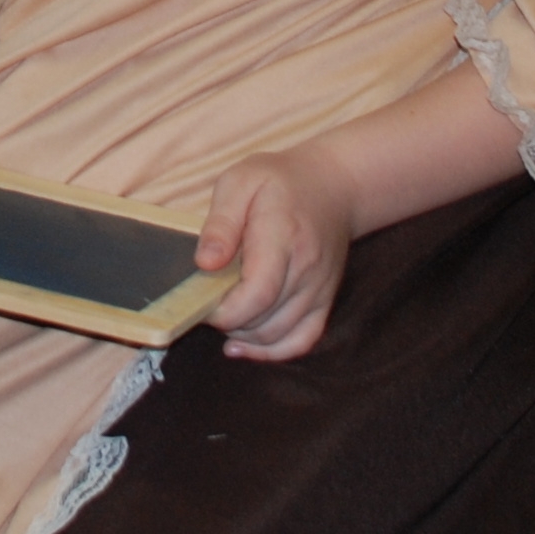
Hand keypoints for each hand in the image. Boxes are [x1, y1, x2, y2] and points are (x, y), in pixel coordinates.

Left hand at [194, 146, 360, 362]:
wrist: (334, 186)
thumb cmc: (279, 181)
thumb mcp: (240, 181)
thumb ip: (221, 222)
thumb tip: (205, 264)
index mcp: (283, 236)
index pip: (257, 293)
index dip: (224, 310)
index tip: (200, 301)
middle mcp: (307, 269)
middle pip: (263, 319)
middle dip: (227, 321)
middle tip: (205, 302)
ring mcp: (319, 289)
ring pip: (278, 335)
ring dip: (244, 336)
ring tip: (223, 315)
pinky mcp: (324, 302)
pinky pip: (301, 341)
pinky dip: (271, 352)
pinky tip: (242, 346)